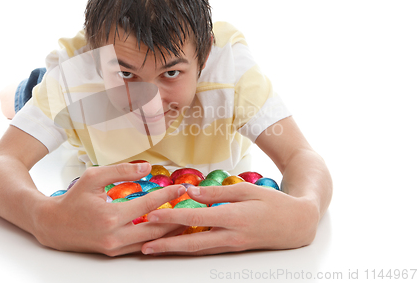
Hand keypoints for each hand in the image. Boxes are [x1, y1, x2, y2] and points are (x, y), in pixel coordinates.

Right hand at [32, 162, 186, 255]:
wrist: (54, 225)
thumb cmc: (73, 199)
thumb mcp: (94, 177)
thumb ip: (121, 171)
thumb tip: (147, 167)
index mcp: (110, 216)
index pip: (148, 205)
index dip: (167, 195)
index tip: (182, 188)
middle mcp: (114, 236)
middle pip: (155, 228)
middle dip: (176, 216)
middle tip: (191, 205)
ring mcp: (115, 248)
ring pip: (151, 241)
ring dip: (170, 231)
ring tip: (186, 219)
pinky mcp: (114, 253)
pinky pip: (141, 246)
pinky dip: (156, 238)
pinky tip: (167, 230)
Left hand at [141, 182, 319, 255]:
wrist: (298, 224)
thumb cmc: (274, 202)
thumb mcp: (246, 190)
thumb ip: (217, 193)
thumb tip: (190, 192)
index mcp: (233, 217)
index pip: (195, 217)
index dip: (171, 217)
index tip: (151, 215)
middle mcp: (231, 236)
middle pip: (192, 243)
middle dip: (166, 245)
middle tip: (143, 246)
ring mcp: (233, 245)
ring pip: (198, 250)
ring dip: (174, 250)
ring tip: (153, 248)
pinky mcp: (234, 249)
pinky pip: (208, 249)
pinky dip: (190, 248)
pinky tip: (177, 246)